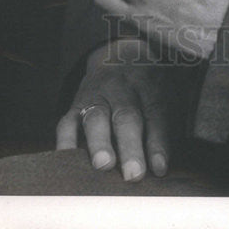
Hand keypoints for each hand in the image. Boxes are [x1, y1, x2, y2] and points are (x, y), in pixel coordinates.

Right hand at [55, 38, 168, 180]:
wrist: (119, 54)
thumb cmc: (146, 87)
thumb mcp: (162, 95)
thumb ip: (161, 130)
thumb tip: (160, 170)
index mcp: (149, 87)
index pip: (155, 116)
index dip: (158, 144)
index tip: (160, 169)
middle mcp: (123, 89)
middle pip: (126, 116)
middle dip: (130, 147)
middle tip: (133, 174)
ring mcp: (96, 95)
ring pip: (97, 118)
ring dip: (100, 143)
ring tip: (103, 165)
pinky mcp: (74, 105)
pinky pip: (67, 123)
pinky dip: (66, 143)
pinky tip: (68, 163)